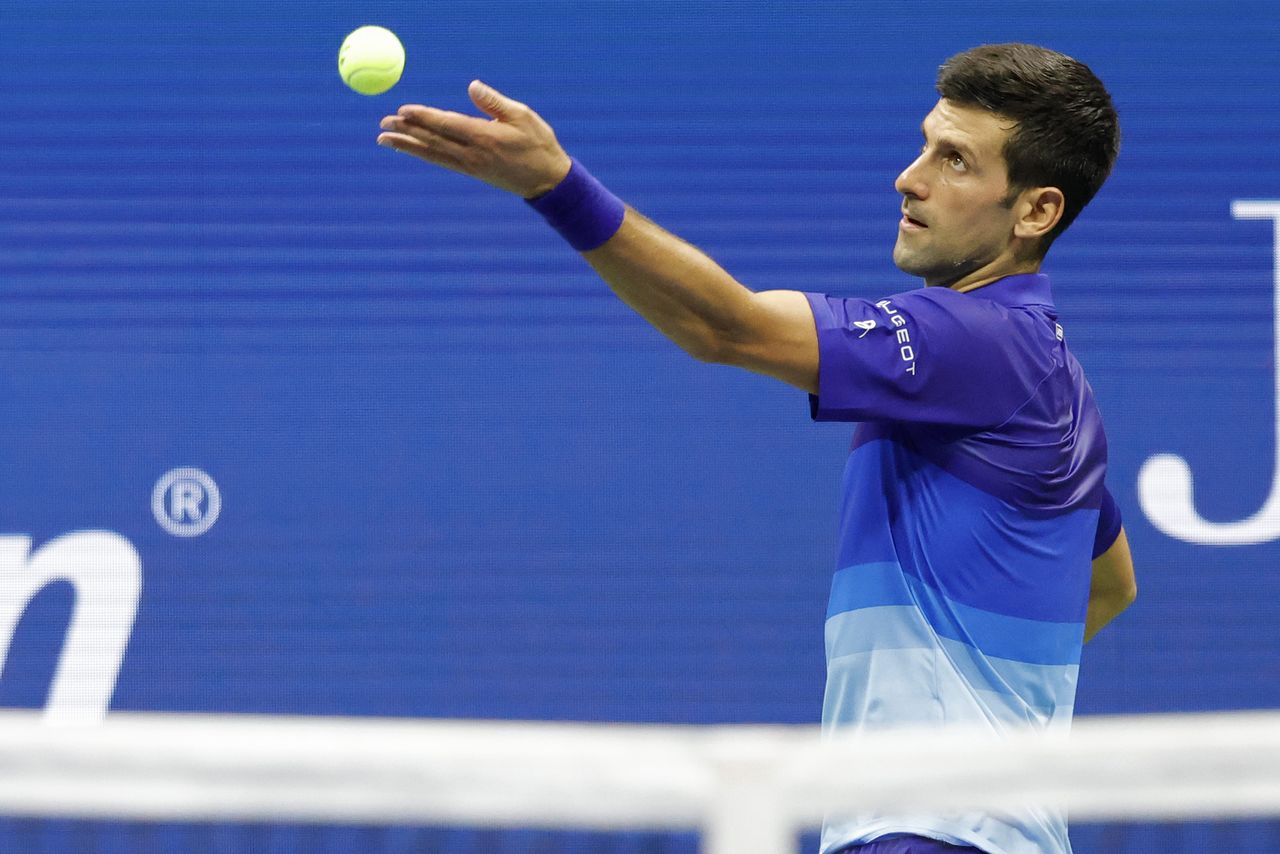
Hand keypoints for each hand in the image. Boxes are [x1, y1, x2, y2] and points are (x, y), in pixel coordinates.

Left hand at [377, 80, 572, 198]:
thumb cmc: (539, 144)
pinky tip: (409, 148)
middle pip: (433, 141)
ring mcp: (471, 166)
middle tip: (383, 122)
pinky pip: (441, 161)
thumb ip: (495, 102)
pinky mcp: (472, 172)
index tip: (403, 109)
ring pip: (433, 154)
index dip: (423, 117)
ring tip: (384, 138)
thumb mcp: (523, 116)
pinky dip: (422, 153)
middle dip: (406, 132)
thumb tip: (472, 86)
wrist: (548, 181)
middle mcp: (473, 154)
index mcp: (485, 138)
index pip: (447, 125)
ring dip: (407, 146)